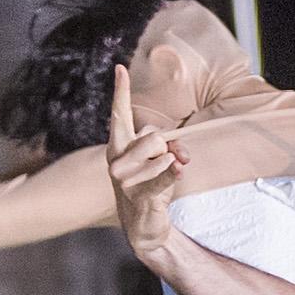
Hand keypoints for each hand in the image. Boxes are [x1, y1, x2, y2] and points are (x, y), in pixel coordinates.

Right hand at [104, 66, 188, 264]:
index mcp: (118, 147)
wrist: (144, 226)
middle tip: (170, 161)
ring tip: (165, 179)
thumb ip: (165, 146)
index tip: (120, 68)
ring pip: (162, 154)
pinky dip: (173, 173)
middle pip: (153, 136)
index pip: (119, 115)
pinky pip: (163, 176)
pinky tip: (178, 169)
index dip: (120, 91)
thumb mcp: (157, 160)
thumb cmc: (150, 186)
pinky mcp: (139, 196)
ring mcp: (125, 180)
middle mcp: (116, 161)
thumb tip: (176, 152)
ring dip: (172, 165)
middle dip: (168, 147)